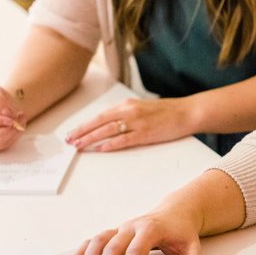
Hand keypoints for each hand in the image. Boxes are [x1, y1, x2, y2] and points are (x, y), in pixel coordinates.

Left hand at [65, 97, 196, 151]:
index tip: (73, 132)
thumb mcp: (141, 108)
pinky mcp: (145, 133)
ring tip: (79, 146)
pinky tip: (99, 149)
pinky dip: (109, 145)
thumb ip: (125, 115)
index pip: (100, 116)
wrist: (186, 112)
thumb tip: (109, 126)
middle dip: (82, 132)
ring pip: (107, 131)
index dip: (84, 125)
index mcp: (126, 105)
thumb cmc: (166, 112)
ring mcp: (136, 122)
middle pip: (99, 122)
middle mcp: (128, 111)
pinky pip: (123, 140)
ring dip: (91, 139)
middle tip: (69, 141)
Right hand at [66, 201, 207, 254]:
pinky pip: (94, 241)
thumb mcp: (192, 246)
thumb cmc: (182, 230)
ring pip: (99, 241)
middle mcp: (132, 226)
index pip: (137, 251)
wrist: (176, 211)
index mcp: (151, 229)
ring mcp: (121, 228)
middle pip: (113, 247)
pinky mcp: (114, 232)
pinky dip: (82, 252)